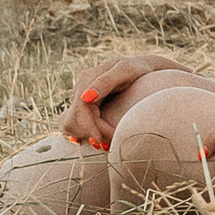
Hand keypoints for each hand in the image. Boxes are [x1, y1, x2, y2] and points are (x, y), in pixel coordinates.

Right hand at [63, 53, 182, 148]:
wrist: (144, 69)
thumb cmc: (138, 68)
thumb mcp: (126, 70)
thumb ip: (106, 81)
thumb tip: (86, 97)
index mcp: (87, 80)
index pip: (80, 107)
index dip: (88, 126)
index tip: (99, 141)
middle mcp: (80, 90)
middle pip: (72, 118)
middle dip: (89, 133)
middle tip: (108, 146)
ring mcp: (81, 99)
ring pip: (69, 124)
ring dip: (84, 136)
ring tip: (104, 145)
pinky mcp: (85, 108)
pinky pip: (76, 125)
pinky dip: (83, 135)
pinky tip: (96, 142)